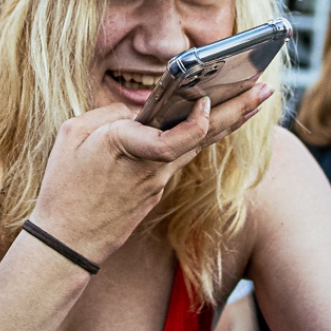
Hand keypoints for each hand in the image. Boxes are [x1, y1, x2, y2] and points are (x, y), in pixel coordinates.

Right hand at [30, 84, 276, 263]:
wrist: (68, 241)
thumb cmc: (65, 187)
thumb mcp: (72, 136)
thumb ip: (108, 115)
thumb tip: (136, 112)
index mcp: (129, 147)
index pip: (176, 139)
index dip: (198, 122)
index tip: (207, 101)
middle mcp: (153, 166)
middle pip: (204, 136)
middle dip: (237, 110)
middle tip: (265, 89)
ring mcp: (158, 181)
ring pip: (198, 146)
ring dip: (227, 122)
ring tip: (253, 100)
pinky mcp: (156, 191)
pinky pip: (182, 157)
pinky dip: (201, 137)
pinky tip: (216, 123)